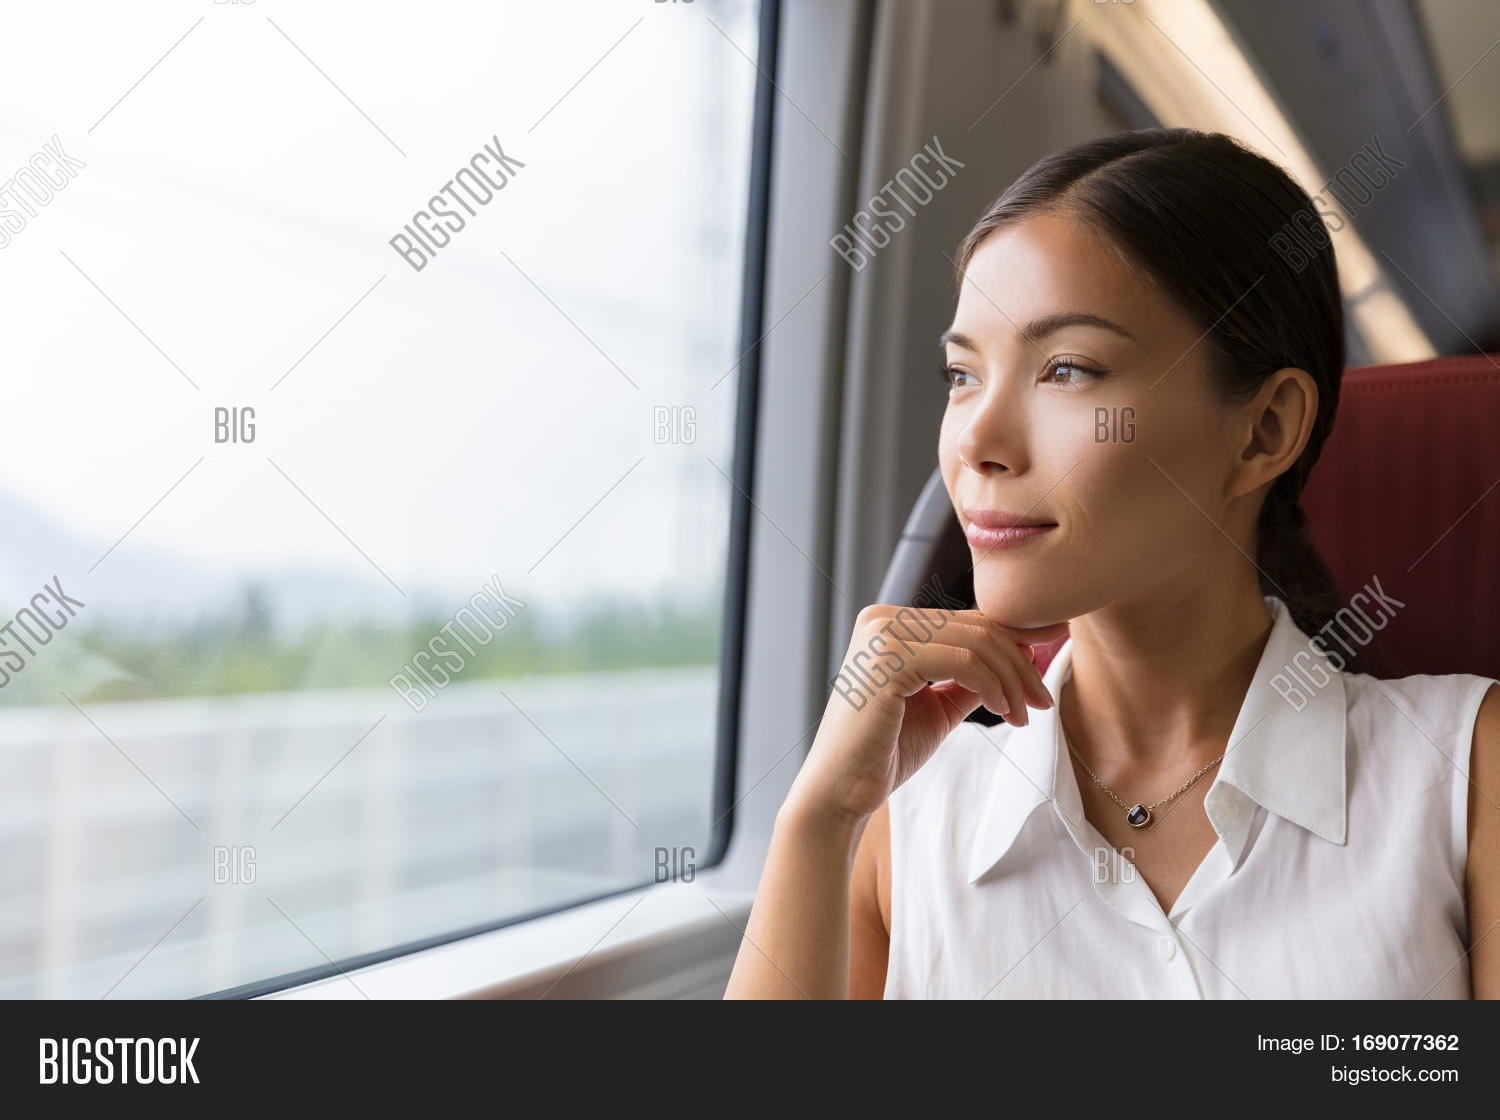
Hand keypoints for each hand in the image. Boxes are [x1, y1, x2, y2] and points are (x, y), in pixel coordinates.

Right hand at [787, 606, 1068, 823]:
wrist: (842, 791)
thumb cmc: (886, 751)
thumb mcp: (939, 705)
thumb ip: (972, 677)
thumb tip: (1022, 652)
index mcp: (887, 623)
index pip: (966, 622)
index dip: (1013, 643)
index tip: (1042, 671)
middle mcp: (881, 618)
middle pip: (975, 628)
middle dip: (1019, 665)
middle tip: (1043, 701)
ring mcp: (881, 635)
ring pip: (976, 643)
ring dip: (1011, 681)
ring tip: (1023, 715)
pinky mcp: (887, 659)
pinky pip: (963, 663)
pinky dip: (993, 686)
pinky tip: (1002, 712)